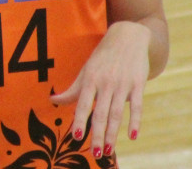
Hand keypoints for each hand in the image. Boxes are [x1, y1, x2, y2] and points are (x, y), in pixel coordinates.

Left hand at [51, 21, 151, 159]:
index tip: (76, 136)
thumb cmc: (102, 57)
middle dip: (97, 134)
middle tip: (96, 153)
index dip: (79, 120)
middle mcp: (105, 83)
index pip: (82, 104)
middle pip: (100, 113)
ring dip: (113, 133)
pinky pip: (136, 106)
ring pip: (117, 113)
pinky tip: (132, 136)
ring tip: (109, 150)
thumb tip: (53, 101)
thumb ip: (73, 90)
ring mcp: (122, 84)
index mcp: (90, 79)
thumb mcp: (86, 70)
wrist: (128, 37)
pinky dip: (135, 121)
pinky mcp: (138, 84)